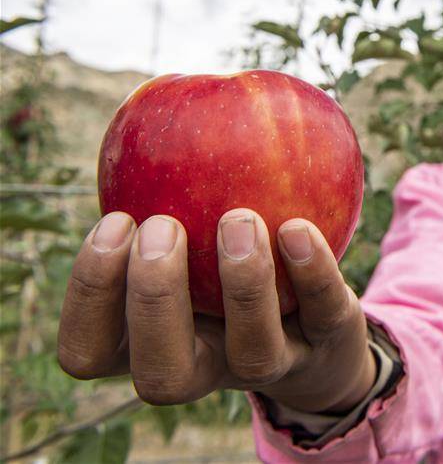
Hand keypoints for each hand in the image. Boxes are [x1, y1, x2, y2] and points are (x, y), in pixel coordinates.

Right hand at [57, 209, 375, 412]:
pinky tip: (298, 227)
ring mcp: (270, 363)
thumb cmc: (228, 273)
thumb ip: (166, 191)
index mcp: (152, 343)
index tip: (116, 219)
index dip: (91, 294)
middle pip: (161, 374)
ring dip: (242, 283)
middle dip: (153, 297)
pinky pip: (322, 314)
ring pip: (251, 355)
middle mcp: (207, 365)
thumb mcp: (190, 237)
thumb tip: (159, 93)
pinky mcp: (327, 342)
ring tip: (240, 218)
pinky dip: (311, 271)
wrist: (318, 337)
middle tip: (164, 225)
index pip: (90, 350)